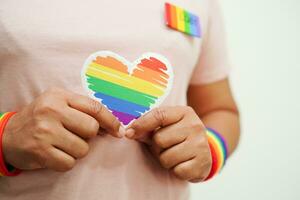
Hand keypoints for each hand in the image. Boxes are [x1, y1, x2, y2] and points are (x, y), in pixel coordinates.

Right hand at [3, 87, 121, 171]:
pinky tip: (55, 154)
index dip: (111, 120)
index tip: (118, 131)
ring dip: (76, 150)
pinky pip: (70, 163)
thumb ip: (83, 111)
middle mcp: (52, 111)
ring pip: (83, 149)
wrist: (8, 135)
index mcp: (59, 96)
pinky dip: (66, 161)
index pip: (94, 107)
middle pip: (91, 129)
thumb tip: (112, 127)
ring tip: (62, 144)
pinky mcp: (40, 151)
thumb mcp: (59, 104)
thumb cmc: (40, 119)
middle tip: (75, 135)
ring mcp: (45, 131)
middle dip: (88, 136)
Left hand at [125, 106, 211, 181]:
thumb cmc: (178, 138)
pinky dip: (176, 171)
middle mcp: (195, 125)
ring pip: (166, 157)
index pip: (159, 115)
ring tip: (175, 155)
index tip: (129, 133)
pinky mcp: (203, 163)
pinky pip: (177, 170)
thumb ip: (146, 128)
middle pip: (159, 139)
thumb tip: (129, 132)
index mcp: (184, 112)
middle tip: (166, 147)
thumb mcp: (164, 128)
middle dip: (157, 147)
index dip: (141, 124)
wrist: (203, 153)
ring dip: (165, 160)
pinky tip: (183, 164)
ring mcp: (201, 144)